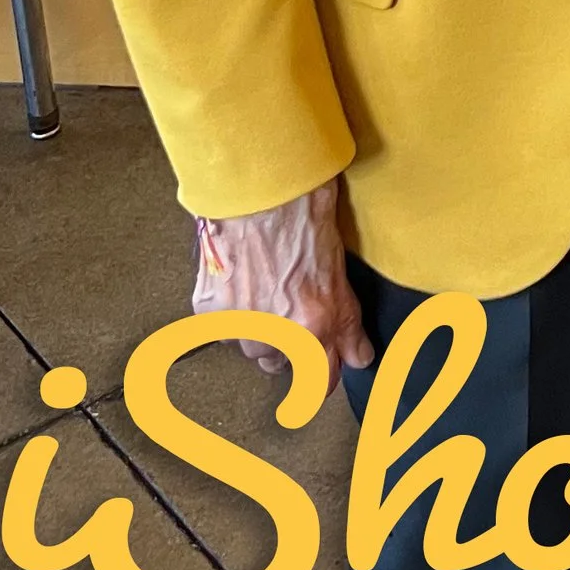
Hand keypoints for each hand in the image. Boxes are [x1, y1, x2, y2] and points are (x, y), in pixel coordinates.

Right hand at [191, 178, 373, 389]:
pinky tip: (242, 280)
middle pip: (282, 364)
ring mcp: (239, 325)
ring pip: (252, 347)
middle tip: (291, 310)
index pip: (321, 381)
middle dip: (289, 346)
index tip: (324, 372)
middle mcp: (275, 333)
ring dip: (259, 330)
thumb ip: (348, 322)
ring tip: (266, 287)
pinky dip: (232, 311)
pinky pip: (223, 327)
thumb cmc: (304, 216)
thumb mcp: (338, 269)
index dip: (324, 375)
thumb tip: (360, 357)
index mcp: (314, 324)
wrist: (260, 188)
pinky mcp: (210, 313)